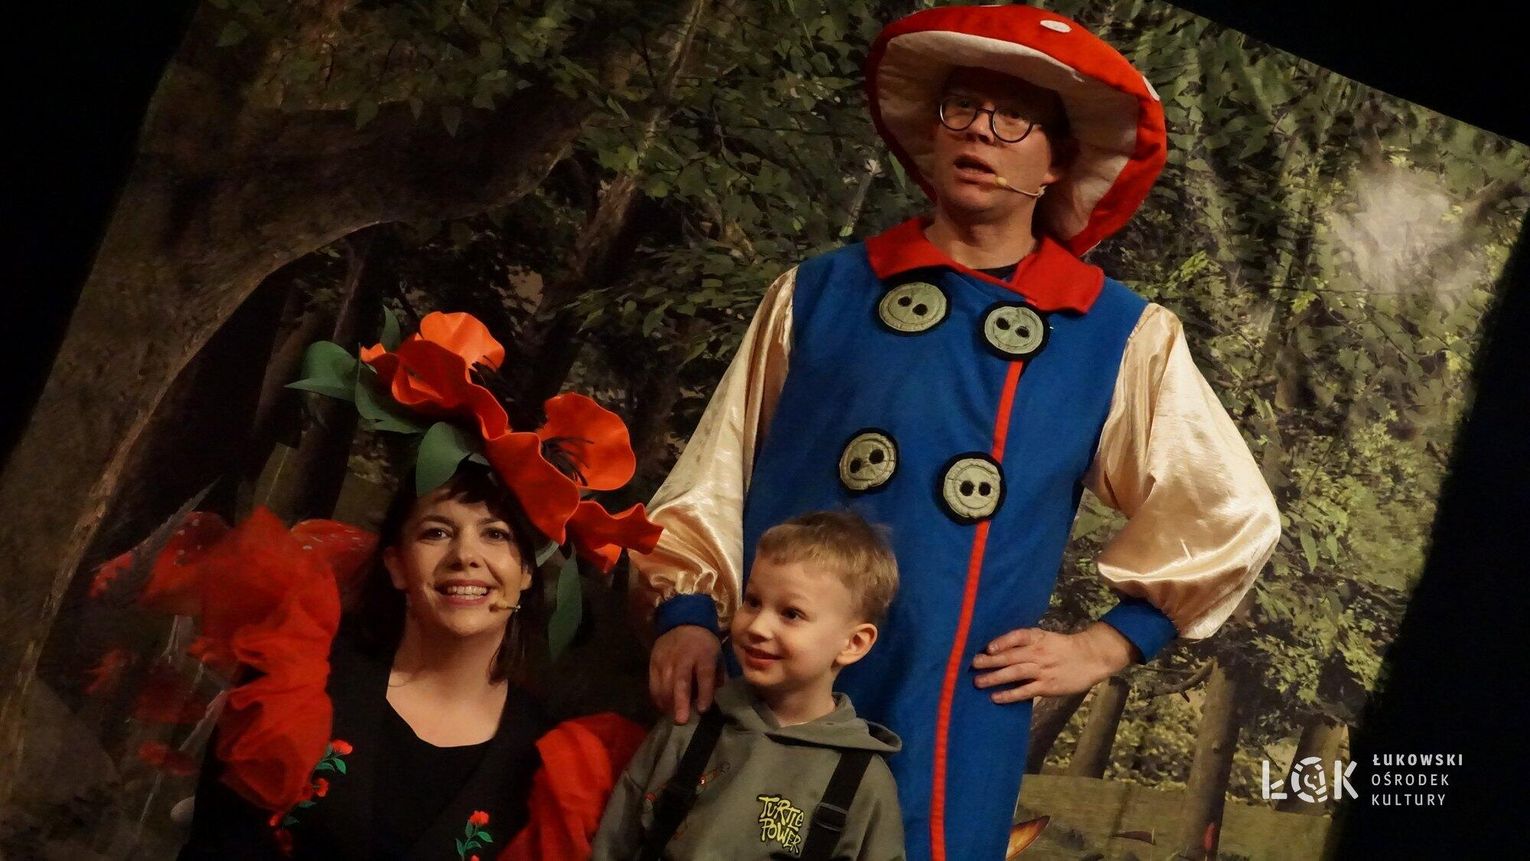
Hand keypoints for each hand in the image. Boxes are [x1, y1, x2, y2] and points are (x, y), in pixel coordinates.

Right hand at [649, 624, 723, 723]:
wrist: (683, 621)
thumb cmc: (703, 643)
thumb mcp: (716, 654)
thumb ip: (716, 676)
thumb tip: (712, 698)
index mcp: (704, 654)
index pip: (704, 674)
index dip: (704, 692)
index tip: (702, 710)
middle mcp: (683, 657)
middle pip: (680, 681)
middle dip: (680, 702)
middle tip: (681, 721)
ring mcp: (666, 659)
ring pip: (664, 684)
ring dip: (668, 703)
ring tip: (672, 717)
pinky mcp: (653, 661)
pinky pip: (653, 683)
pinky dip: (657, 697)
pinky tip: (663, 707)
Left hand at [970, 622, 1135, 703]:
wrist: (1090, 658)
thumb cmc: (1062, 647)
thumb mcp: (1044, 638)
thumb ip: (1023, 642)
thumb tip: (995, 648)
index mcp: (1036, 637)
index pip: (1017, 637)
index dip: (1002, 641)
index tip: (988, 647)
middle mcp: (1038, 652)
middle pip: (1011, 656)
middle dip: (990, 661)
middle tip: (972, 664)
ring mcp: (1043, 670)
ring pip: (1015, 673)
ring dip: (995, 677)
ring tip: (978, 681)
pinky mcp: (1047, 686)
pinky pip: (1025, 691)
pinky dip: (1009, 695)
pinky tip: (996, 697)